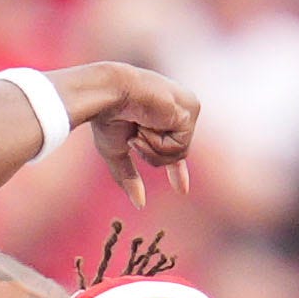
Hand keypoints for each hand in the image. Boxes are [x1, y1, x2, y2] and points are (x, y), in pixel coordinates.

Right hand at [62, 63, 196, 208]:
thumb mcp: (117, 151)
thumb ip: (129, 176)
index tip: (182, 190)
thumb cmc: (107, 116)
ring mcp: (187, 108)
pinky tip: (148, 123)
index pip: (175, 148)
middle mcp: (178, 110)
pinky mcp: (191, 108)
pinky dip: (159, 141)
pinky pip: (180, 146)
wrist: (107, 92)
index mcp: (162, 117)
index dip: (177, 170)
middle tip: (134, 133)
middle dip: (152, 153)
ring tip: (139, 127)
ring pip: (179, 153)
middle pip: (177, 154)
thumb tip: (139, 205)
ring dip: (152, 147)